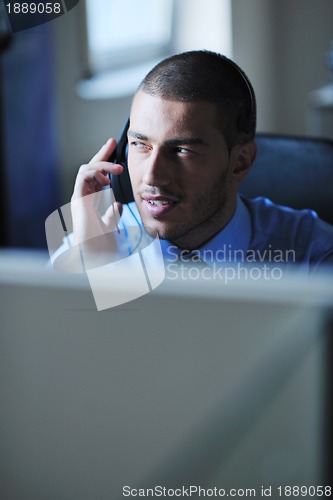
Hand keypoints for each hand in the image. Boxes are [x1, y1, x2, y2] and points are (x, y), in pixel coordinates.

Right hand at [70, 139, 123, 260]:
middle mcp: (84, 197)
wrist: (95, 257)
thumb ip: (112, 215)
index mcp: (91, 201)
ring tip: (118, 169)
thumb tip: (117, 205)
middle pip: (90, 168)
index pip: (97, 176)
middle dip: (102, 154)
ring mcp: (80, 198)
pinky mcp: (78, 200)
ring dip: (102, 164)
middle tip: (113, 143)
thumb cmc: (101, 245)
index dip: (105, 163)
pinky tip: (108, 178)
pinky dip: (95, 173)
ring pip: (86, 169)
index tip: (114, 150)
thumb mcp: (110, 226)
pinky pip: (83, 177)